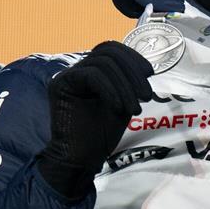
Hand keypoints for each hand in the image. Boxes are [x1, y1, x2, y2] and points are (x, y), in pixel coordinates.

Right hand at [37, 41, 153, 197]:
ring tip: (135, 109)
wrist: (82, 159)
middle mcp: (77, 69)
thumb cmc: (102, 133)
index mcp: (91, 70)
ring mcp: (67, 75)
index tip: (150, 73)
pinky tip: (119, 107)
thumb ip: (129, 80)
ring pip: (102, 63)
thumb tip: (145, 65)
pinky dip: (110, 89)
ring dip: (125, 85)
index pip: (112, 49)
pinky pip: (91, 75)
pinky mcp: (60, 84)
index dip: (133, 56)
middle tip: (146, 95)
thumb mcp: (124, 99)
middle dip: (132, 72)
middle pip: (108, 52)